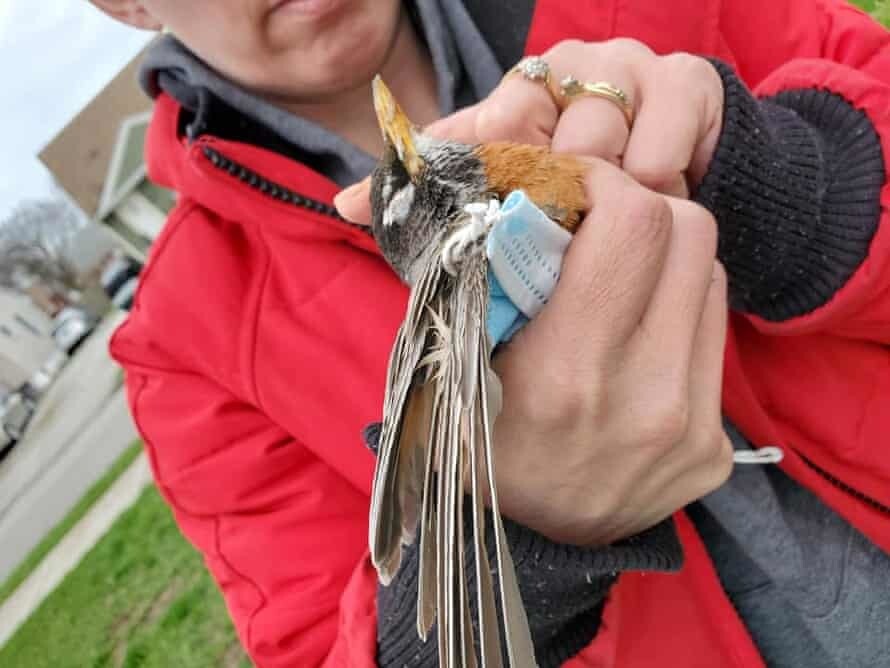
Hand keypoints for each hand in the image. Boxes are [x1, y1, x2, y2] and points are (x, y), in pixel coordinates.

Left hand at [334, 38, 723, 220]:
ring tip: (610, 220)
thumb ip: (438, 195)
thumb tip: (345, 205)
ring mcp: (623, 69)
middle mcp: (563, 71)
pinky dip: (659, 164)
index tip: (478, 228)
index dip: (478, 180)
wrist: (669, 165)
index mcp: (514, 98)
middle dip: (545, 195)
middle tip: (557, 236)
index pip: (479, 132)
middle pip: (533, 130)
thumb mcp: (505, 190)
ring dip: (603, 185)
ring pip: (596, 130)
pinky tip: (658, 189)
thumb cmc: (579, 187)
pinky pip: (667, 119)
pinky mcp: (685, 81)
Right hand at [491, 159, 731, 545]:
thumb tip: (520, 196)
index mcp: (566, 375)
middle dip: (643, 206)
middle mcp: (644, 399)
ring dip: (664, 256)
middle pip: (691, 233)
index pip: (633, 225)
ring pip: (711, 274)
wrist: (525, 545)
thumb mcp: (451, 365)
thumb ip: (485, 278)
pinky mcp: (715, 446)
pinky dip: (678, 310)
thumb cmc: (474, 445)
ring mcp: (691, 427)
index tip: (573, 185)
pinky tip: (638, 332)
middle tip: (600, 220)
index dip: (605, 181)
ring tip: (618, 277)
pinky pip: (714, 332)